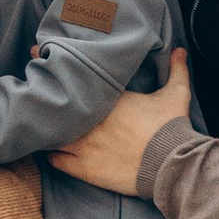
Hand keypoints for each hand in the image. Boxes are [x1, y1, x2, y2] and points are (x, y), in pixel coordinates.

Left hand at [52, 47, 191, 195]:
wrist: (170, 164)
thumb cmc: (171, 128)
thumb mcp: (177, 95)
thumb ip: (176, 70)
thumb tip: (180, 50)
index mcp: (109, 99)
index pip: (77, 80)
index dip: (62, 70)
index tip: (44, 57)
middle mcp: (91, 120)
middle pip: (58, 104)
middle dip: (47, 95)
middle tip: (38, 91)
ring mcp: (85, 145)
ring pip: (52, 133)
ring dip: (49, 128)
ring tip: (44, 123)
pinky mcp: (85, 168)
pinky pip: (57, 160)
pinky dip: (53, 154)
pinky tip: (53, 150)